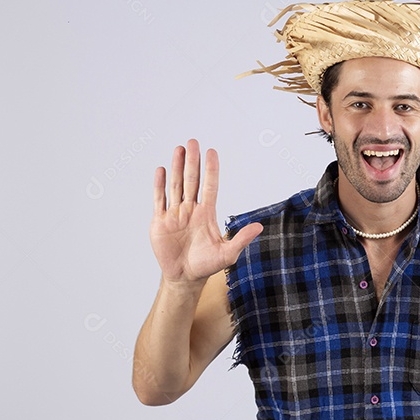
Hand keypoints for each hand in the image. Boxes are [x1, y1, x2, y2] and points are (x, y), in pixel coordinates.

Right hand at [150, 139, 262, 284]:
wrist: (184, 277)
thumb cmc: (206, 265)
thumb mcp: (227, 253)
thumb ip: (241, 239)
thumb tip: (259, 227)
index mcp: (207, 214)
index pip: (210, 186)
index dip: (211, 170)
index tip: (212, 152)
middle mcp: (191, 210)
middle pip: (192, 181)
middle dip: (192, 162)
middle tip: (193, 142)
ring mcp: (175, 214)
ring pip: (176, 185)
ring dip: (177, 167)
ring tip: (179, 149)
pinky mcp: (160, 222)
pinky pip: (160, 200)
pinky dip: (160, 185)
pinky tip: (162, 170)